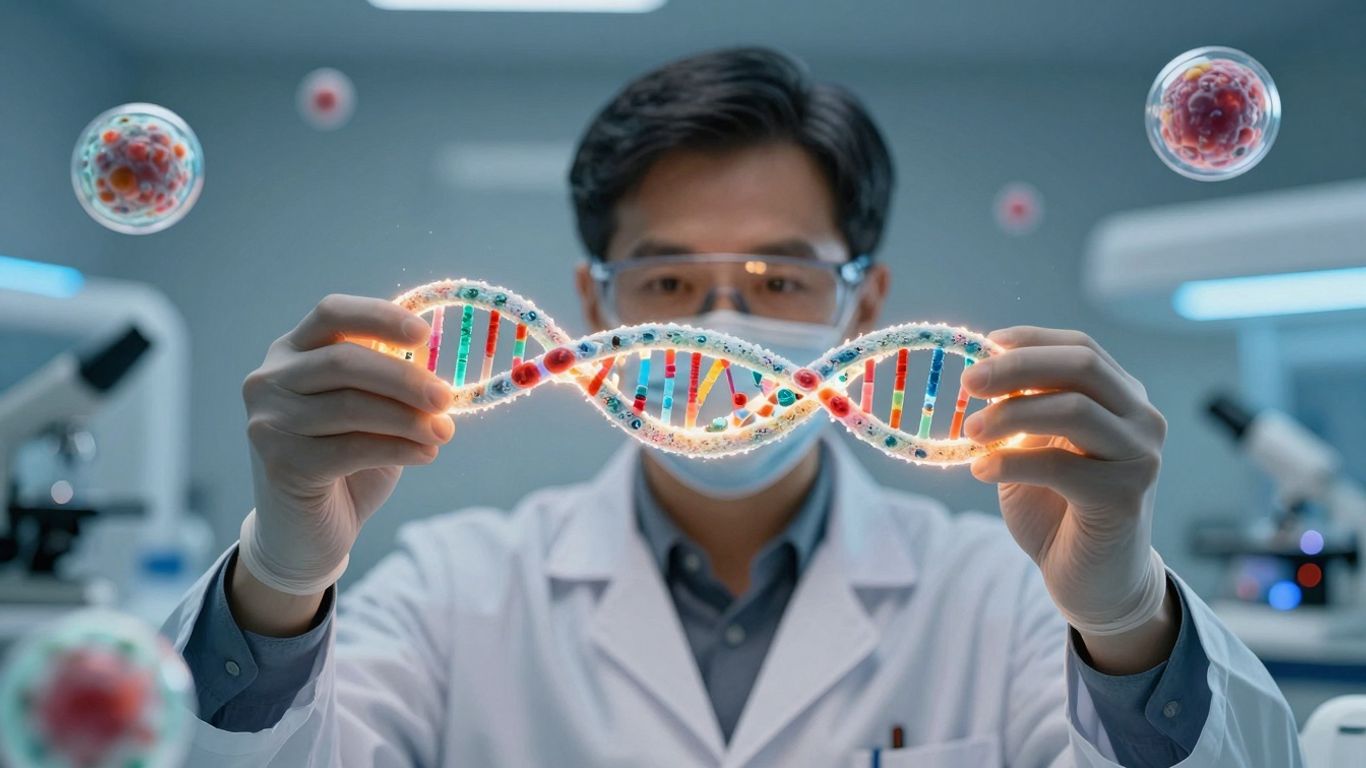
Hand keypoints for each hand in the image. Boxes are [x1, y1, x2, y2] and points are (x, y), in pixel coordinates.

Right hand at [235, 294, 453, 627]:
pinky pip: (350, 448)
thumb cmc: (345, 461)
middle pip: (343, 362)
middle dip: (404, 379)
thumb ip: (390, 383)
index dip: (378, 317)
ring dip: (408, 419)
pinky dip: (397, 448)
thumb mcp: (372, 411)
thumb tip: (434, 363)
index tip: (423, 333)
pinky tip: (426, 454)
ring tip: (443, 433)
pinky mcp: (280, 462)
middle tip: (446, 398)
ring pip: (350, 406)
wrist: (307, 531)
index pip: (331, 314)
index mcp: (292, 351)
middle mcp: (270, 379)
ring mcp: (269, 421)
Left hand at [961, 326, 1174, 672]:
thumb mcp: (1035, 449)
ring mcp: (1140, 457)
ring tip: (970, 432)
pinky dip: (1011, 463)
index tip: (984, 343)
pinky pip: (1060, 465)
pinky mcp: (1125, 497)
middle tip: (967, 383)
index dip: (1031, 340)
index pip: (1080, 349)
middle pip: (1081, 367)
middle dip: (1017, 367)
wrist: (1097, 582)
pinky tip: (982, 471)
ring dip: (1010, 415)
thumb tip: (982, 376)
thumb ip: (1023, 412)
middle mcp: (1141, 420)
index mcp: (1121, 399)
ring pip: (1073, 409)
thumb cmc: (1060, 510)